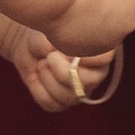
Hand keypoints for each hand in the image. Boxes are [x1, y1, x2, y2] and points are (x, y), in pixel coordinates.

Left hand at [5, 32, 123, 112]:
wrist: (30, 47)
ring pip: (69, 96)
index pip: (104, 58)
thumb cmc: (45, 35)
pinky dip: (38, 90)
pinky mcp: (63, 103)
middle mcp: (94, 74)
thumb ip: (55, 38)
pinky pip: (53, 104)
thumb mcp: (48, 29)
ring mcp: (80, 92)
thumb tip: (53, 53)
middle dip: (62, 70)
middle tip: (49, 57)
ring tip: (41, 64)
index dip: (86, 57)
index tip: (66, 48)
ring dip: (48, 79)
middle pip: (88, 81)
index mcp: (98, 52)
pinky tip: (35, 77)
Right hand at [46, 0, 134, 57]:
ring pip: (107, 29)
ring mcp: (110, 39)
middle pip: (126, 11)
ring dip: (97, 20)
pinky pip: (86, 41)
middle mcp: (130, 21)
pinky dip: (80, 32)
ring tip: (75, 5)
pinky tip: (67, 19)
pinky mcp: (88, 50)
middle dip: (113, 4)